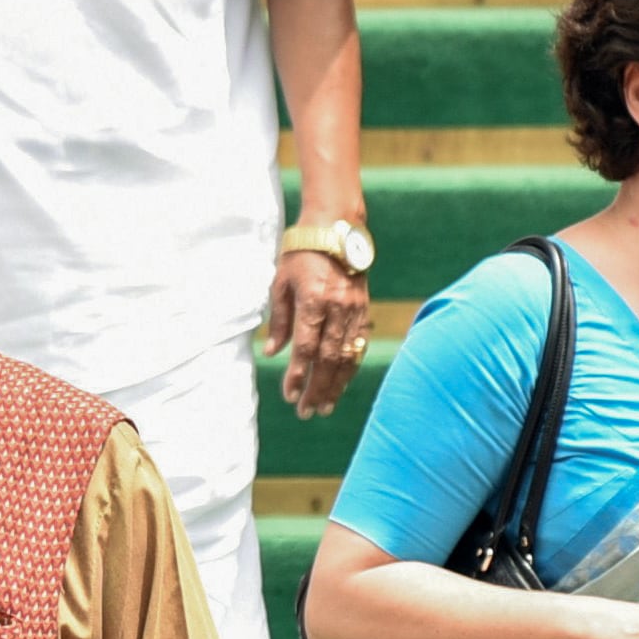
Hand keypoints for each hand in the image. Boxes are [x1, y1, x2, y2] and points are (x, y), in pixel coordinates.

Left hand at [264, 248, 369, 418]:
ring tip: (325, 407)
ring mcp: (355, 309)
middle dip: (317, 389)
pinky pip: (359, 345)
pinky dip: (350, 368)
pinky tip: (341, 384)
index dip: (298, 375)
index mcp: (314, 300)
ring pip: (347, 356)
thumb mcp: (281, 282)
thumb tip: (274, 353)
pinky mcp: (364, 309)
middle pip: (328, 359)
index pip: (306, 349)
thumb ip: (279, 319)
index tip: (289, 395)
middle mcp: (338, 307)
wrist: (337, 227)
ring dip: (336, 385)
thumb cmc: (302, 252)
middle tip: (306, 412)